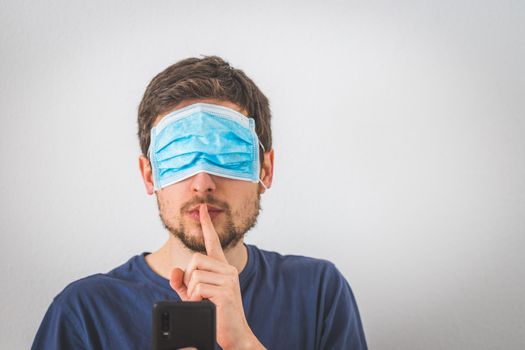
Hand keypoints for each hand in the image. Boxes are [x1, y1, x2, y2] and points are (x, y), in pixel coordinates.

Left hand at [170, 204, 264, 349]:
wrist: (235, 335)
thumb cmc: (217, 315)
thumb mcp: (195, 297)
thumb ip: (183, 284)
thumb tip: (175, 270)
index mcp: (223, 268)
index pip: (214, 242)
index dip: (207, 225)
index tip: (203, 209)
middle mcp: (228, 270)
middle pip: (196, 260)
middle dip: (188, 278)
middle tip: (195, 295)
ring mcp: (228, 280)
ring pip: (195, 273)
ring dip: (190, 291)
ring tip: (201, 302)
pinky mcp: (226, 291)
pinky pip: (198, 287)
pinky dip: (194, 298)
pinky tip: (203, 305)